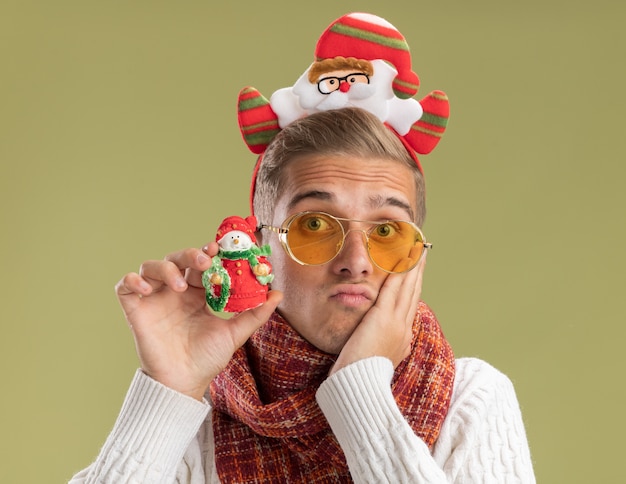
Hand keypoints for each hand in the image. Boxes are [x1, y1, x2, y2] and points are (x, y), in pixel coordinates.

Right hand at [115, 242, 281, 399]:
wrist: (184, 383)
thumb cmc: (207, 358)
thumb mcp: (235, 334)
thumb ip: (255, 314)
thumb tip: (278, 294)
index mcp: (198, 293)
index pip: (200, 263)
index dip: (207, 253)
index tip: (218, 250)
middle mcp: (175, 292)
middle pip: (177, 258)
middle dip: (189, 254)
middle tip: (204, 262)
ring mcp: (154, 299)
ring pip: (151, 266)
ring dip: (165, 268)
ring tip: (180, 285)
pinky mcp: (136, 310)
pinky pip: (125, 287)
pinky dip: (132, 281)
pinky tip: (147, 290)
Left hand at [330, 253, 425, 374]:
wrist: (360, 387)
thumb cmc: (360, 377)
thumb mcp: (377, 359)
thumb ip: (383, 345)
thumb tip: (389, 339)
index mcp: (402, 338)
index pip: (410, 305)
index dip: (415, 285)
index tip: (417, 270)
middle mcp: (403, 328)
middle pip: (414, 292)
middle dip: (418, 271)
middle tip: (422, 251)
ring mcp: (395, 323)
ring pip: (407, 288)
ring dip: (412, 266)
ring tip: (417, 248)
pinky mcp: (383, 318)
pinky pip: (393, 290)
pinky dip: (399, 274)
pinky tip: (401, 259)